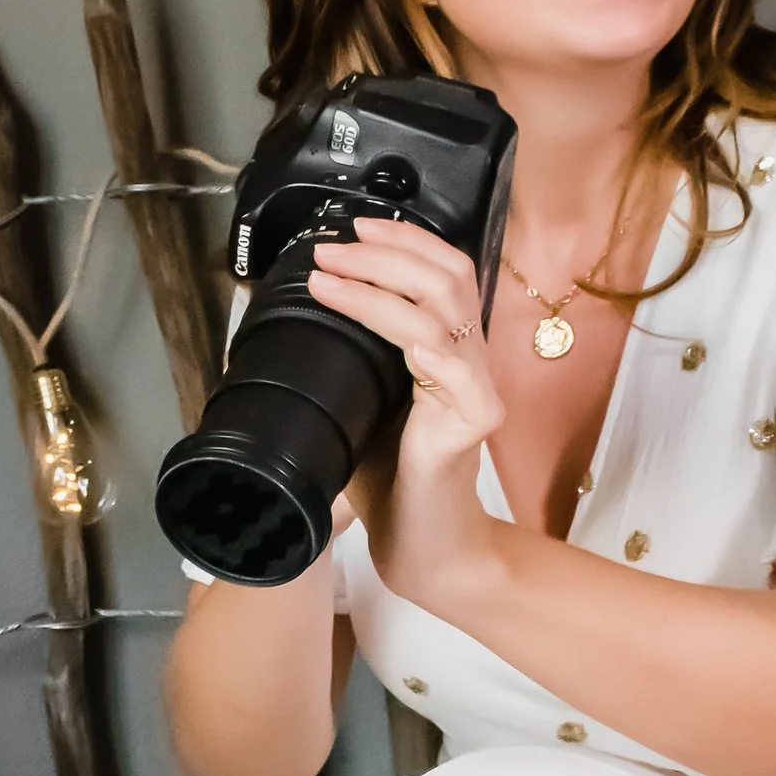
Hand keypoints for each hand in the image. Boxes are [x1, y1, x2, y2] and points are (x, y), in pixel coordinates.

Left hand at [304, 217, 507, 606]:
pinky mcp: (474, 421)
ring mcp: (477, 389)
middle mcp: (470, 361)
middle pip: (448, 276)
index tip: (353, 227)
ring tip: (329, 275)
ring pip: (442, 310)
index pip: (444, 272)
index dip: (404, 241)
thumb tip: (299, 321)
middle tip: (332, 246)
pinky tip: (385, 327)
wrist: (423, 548)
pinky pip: (452, 368)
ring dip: (380, 284)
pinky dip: (416, 339)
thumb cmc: (392, 482)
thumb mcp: (362, 406)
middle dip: (386, 250)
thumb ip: (352, 362)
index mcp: (449, 352)